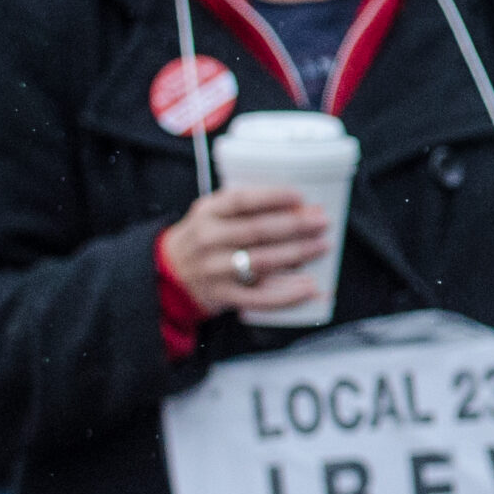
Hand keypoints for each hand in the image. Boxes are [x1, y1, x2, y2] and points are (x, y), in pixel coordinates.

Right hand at [159, 187, 329, 315]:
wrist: (170, 273)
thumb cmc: (205, 236)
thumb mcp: (213, 213)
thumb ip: (244, 207)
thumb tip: (299, 206)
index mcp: (208, 211)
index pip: (241, 200)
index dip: (272, 197)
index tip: (300, 197)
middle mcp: (208, 239)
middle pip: (257, 231)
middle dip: (296, 225)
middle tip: (322, 222)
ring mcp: (214, 269)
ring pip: (262, 262)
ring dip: (297, 254)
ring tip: (322, 246)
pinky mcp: (222, 295)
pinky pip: (259, 297)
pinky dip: (287, 294)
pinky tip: (309, 287)